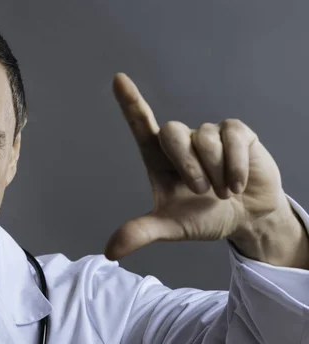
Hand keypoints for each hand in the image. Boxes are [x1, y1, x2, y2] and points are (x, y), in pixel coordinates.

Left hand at [104, 73, 289, 259]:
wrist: (246, 219)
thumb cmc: (204, 217)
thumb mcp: (171, 227)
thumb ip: (141, 233)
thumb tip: (109, 252)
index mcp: (159, 159)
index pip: (141, 124)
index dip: (130, 102)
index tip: (118, 79)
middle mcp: (181, 141)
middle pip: (172, 132)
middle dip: (188, 166)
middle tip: (201, 192)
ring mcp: (209, 134)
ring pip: (205, 139)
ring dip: (216, 172)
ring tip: (223, 192)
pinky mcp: (237, 133)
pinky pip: (233, 137)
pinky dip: (235, 166)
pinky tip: (238, 184)